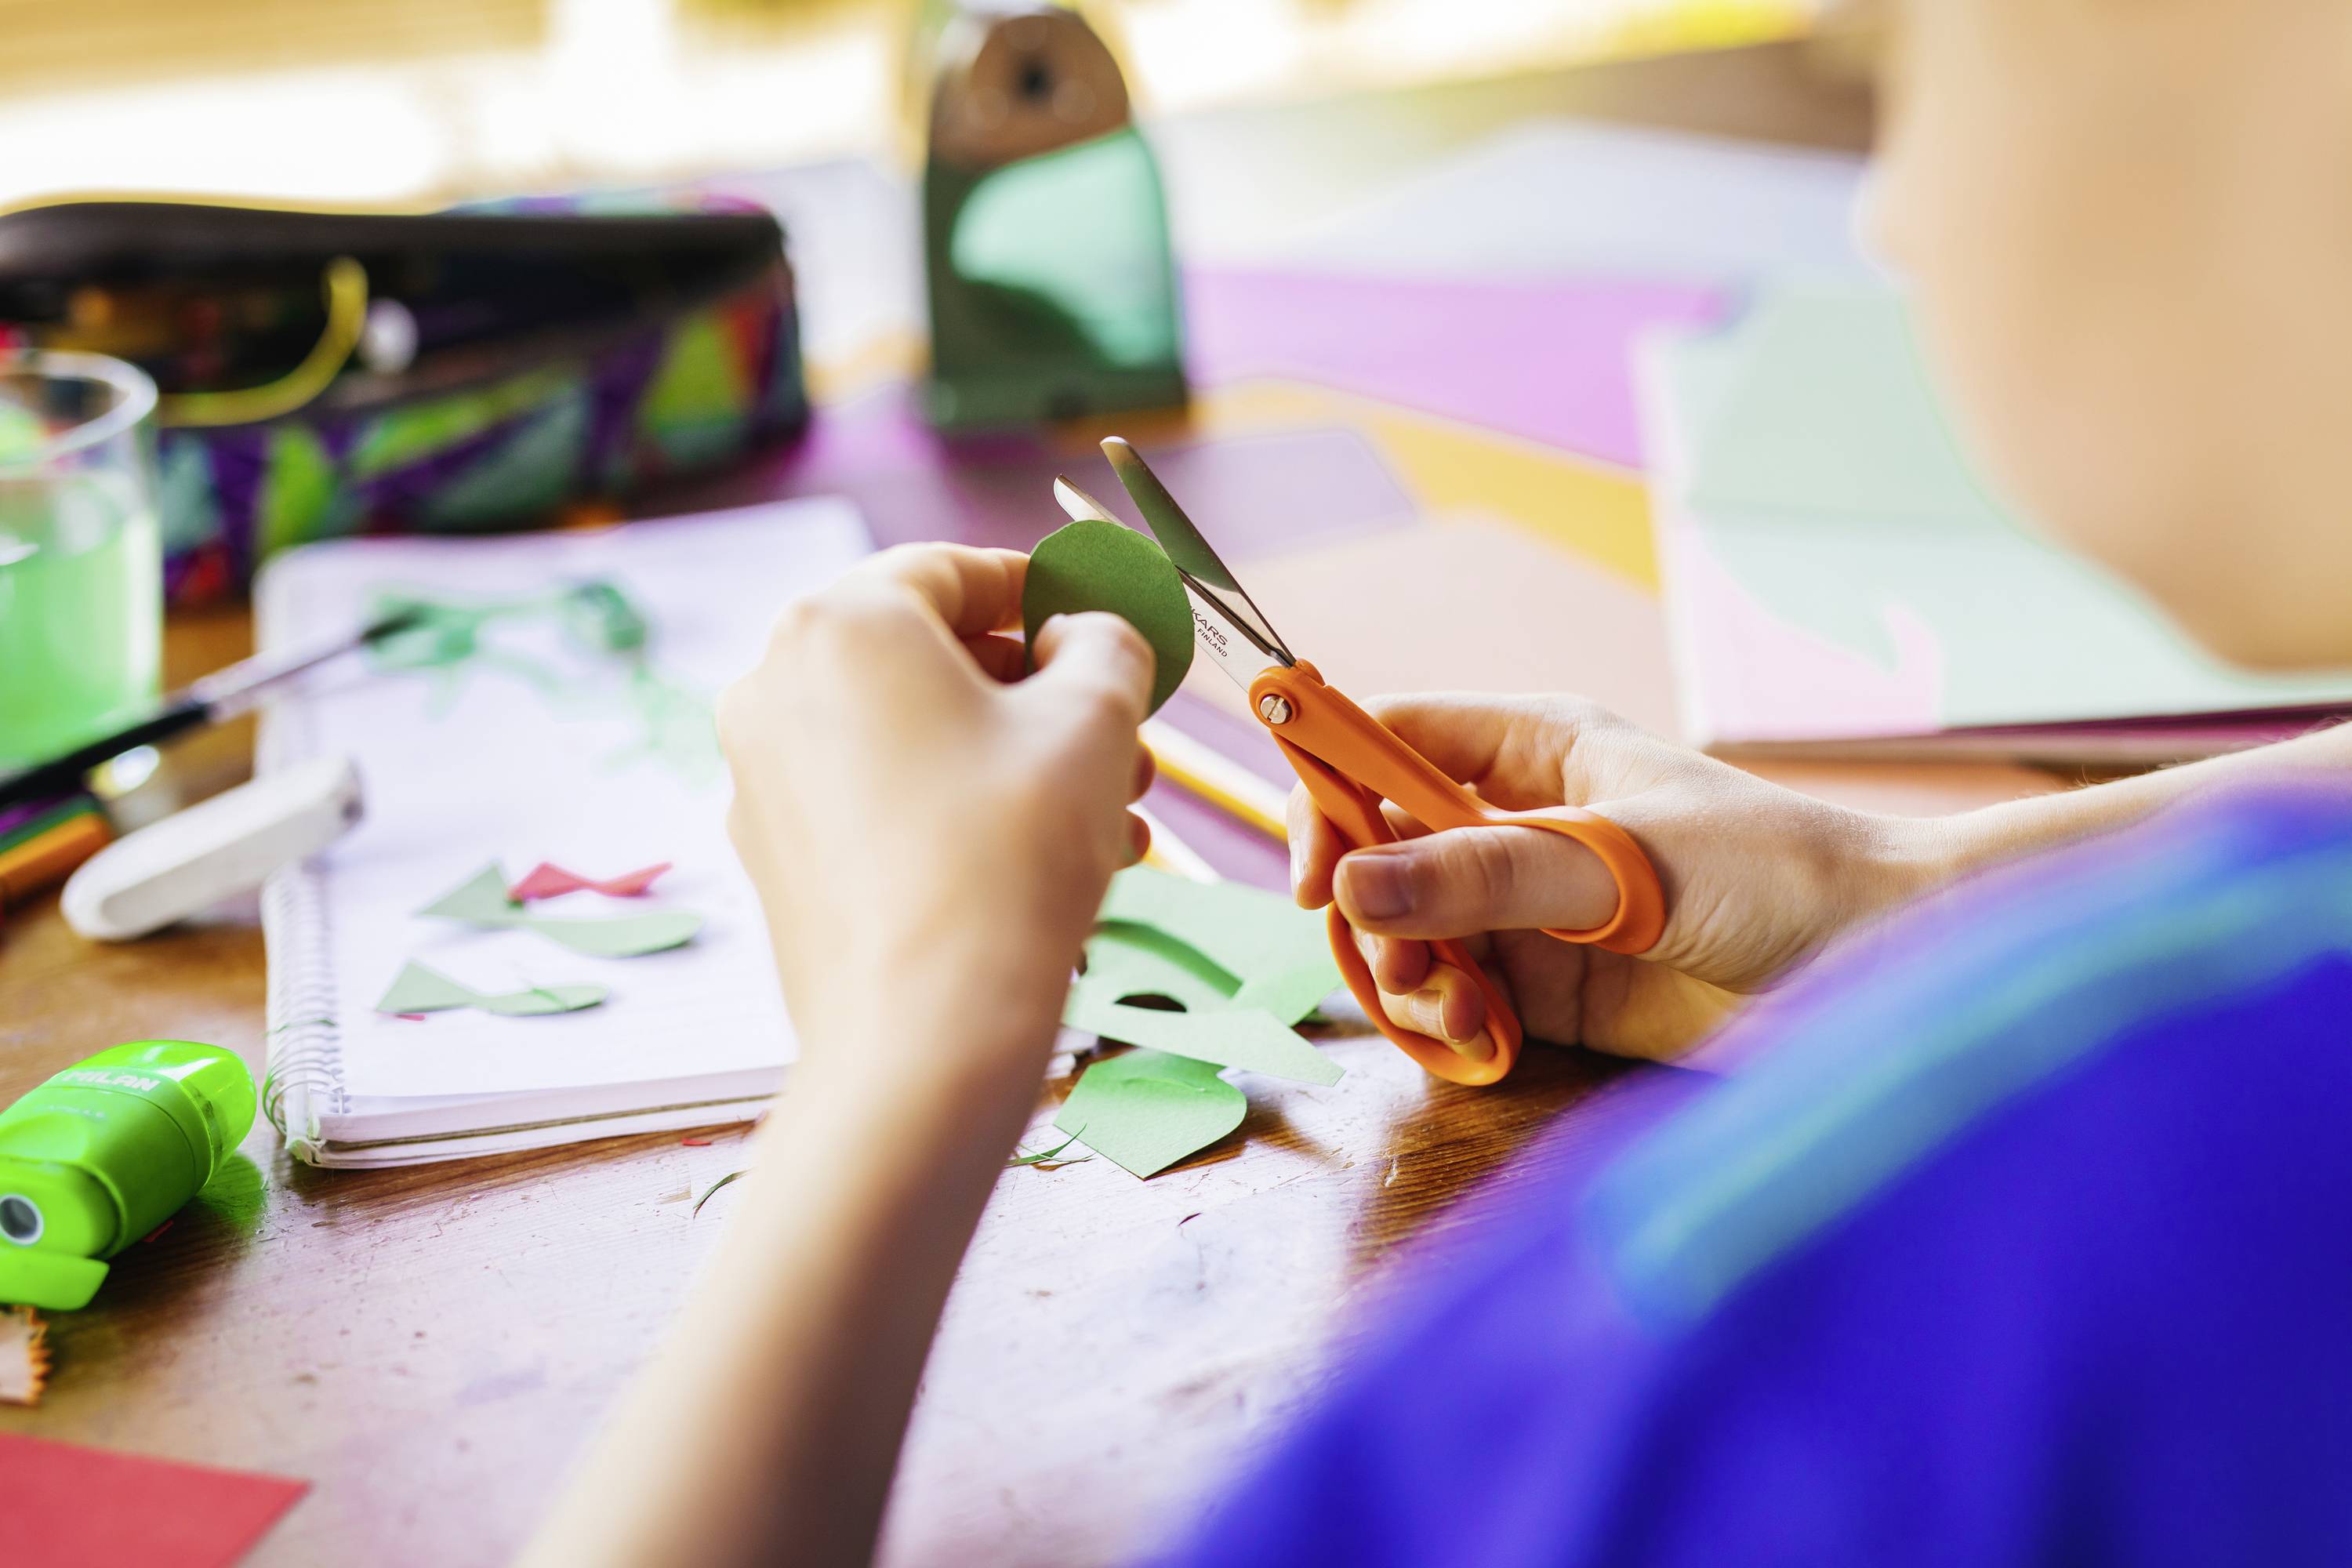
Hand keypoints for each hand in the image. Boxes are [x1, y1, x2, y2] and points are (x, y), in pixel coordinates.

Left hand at [720, 544, 1155, 1092]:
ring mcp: (763, 775)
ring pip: (915, 736)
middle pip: (933, 659)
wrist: (924, 1038)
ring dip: (1018, 761)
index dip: (1045, 589)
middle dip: (1043, 698)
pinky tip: (1046, 863)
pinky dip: (960, 809)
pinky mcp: (774, 855)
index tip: (1103, 620)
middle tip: (1128, 743)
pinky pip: (881, 799)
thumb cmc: (1010, 859)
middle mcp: (776, 685)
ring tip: (1114, 820)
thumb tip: (1086, 634)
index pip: (954, 571)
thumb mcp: (1093, 721)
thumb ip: (1105, 643)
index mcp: (840, 622)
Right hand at [1290, 694, 1938, 1062]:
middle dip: (1368, 911)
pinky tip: (1485, 1039)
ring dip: (1405, 977)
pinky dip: (1448, 1027)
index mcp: (1536, 751)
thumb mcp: (1626, 861)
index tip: (1317, 870)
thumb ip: (1487, 874)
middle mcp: (1519, 826)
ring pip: (1407, 937)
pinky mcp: (1550, 995)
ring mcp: (1530, 914)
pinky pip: (1455, 1005)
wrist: (1891, 972)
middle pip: (1378, 852)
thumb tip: (1354, 889)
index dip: (1332, 789)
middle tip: (1398, 965)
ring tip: (1455, 1010)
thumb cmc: (1781, 877)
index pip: (1391, 743)